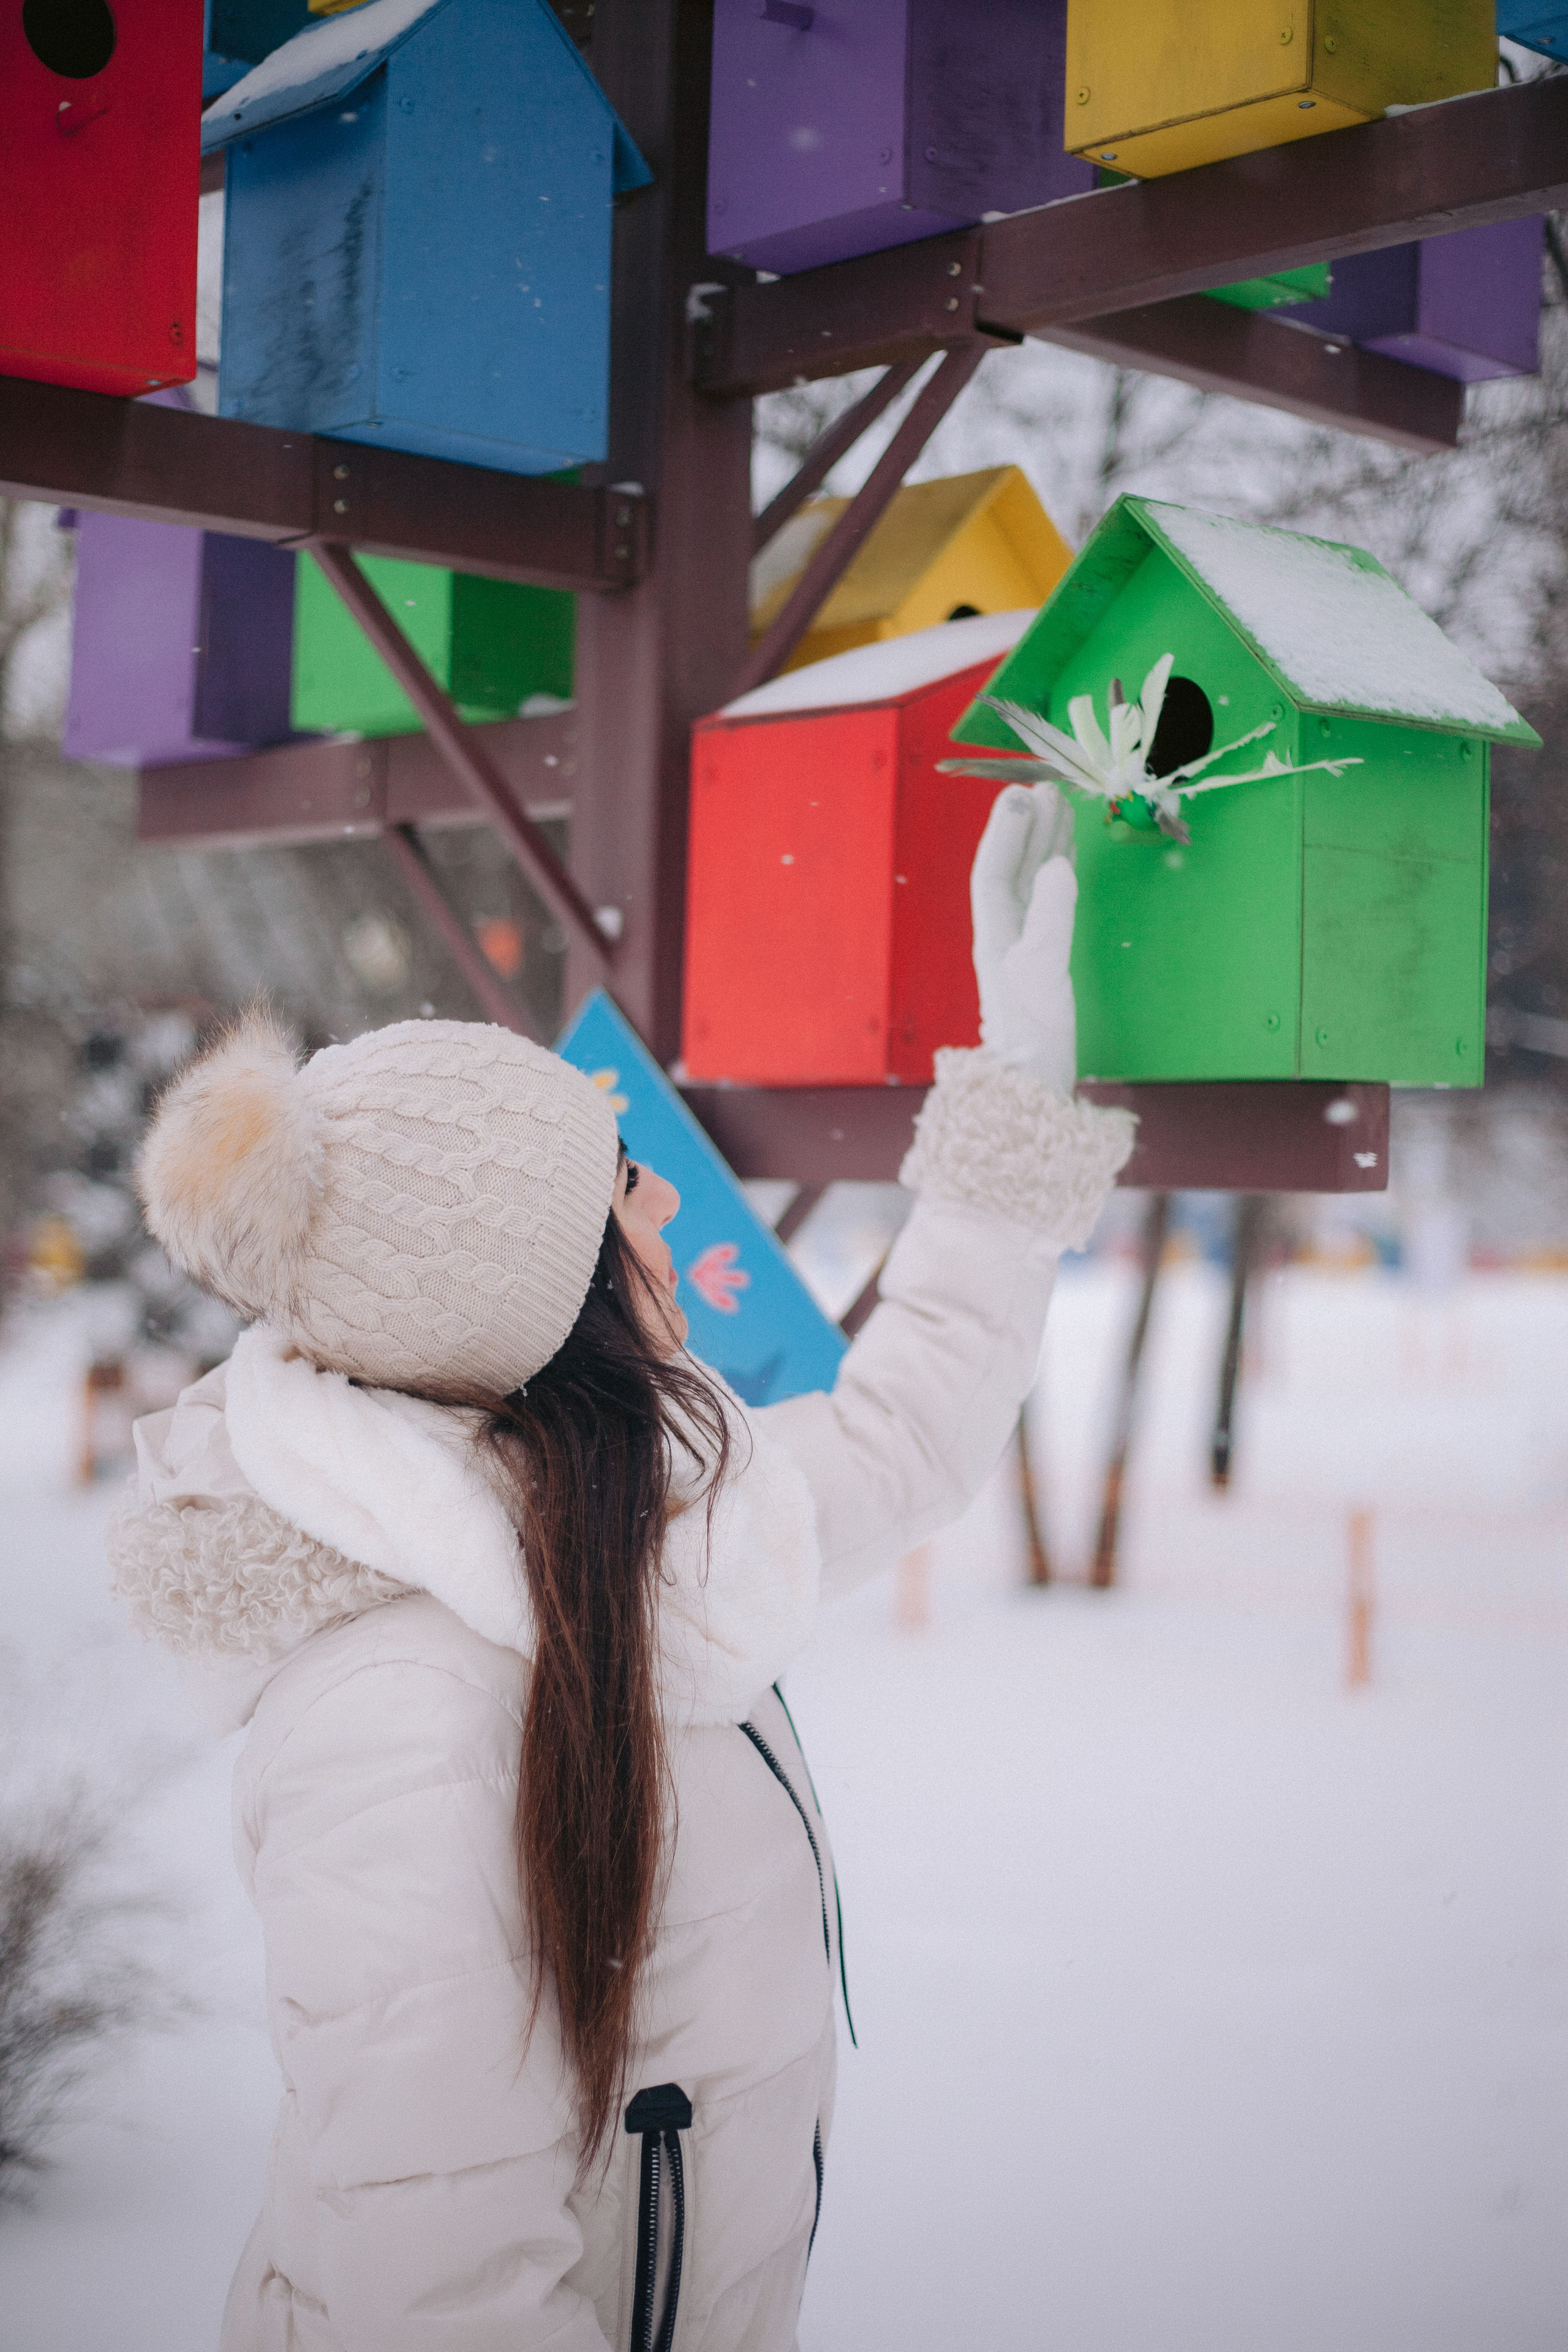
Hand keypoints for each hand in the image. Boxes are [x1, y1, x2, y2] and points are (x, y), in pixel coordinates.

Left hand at [970, 783, 1077, 1098]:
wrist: (1034, 1087)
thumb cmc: (1034, 1033)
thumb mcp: (1042, 971)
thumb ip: (1050, 917)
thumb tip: (1057, 867)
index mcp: (995, 934)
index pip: (994, 870)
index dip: (1007, 831)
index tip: (1022, 793)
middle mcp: (1004, 935)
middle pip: (1011, 869)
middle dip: (1028, 828)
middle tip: (1047, 788)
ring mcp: (1022, 948)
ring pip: (1030, 883)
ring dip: (1043, 845)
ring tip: (1061, 808)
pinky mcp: (1042, 961)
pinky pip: (1047, 903)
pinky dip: (1057, 875)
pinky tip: (1067, 860)